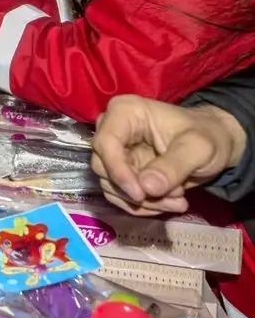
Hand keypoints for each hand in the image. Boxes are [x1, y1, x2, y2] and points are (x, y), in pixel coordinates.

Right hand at [91, 95, 246, 215]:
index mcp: (125, 112)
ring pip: (110, 184)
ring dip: (144, 202)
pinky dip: (143, 206)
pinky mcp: (122, 170)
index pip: (105, 142)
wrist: (216, 144)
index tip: (140, 194)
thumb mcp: (199, 148)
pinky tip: (170, 203)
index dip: (117, 170)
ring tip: (179, 200)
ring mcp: (116, 151)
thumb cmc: (208, 137)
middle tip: (173, 197)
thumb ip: (174, 166)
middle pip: (103, 166)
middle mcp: (113, 129)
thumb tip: (147, 186)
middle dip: (136, 189)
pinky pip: (119, 194)